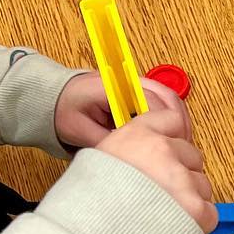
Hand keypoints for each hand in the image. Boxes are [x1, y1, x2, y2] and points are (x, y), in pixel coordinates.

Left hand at [55, 72, 191, 149]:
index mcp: (113, 85)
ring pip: (170, 99)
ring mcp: (135, 84)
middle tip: (180, 147)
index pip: (150, 101)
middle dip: (179, 122)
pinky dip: (170, 118)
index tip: (167, 144)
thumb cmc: (63, 110)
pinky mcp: (138, 92)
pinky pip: (162, 102)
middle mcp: (128, 81)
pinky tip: (169, 137)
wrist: (53, 98)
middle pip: (168, 96)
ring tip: (178, 144)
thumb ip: (107, 140)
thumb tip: (133, 152)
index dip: (163, 123)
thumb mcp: (80, 131)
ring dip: (177, 120)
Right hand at [98, 102, 216, 233]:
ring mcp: (182, 180)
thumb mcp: (98, 160)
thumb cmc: (83, 208)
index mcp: (138, 135)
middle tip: (160, 195)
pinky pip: (210, 212)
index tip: (168, 154)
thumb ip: (129, 150)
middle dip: (181, 174)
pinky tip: (173, 229)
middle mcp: (163, 151)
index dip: (172, 140)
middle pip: (192, 157)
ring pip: (202, 185)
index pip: (173, 120)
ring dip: (190, 199)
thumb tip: (147, 155)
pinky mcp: (196, 210)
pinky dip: (197, 223)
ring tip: (162, 216)